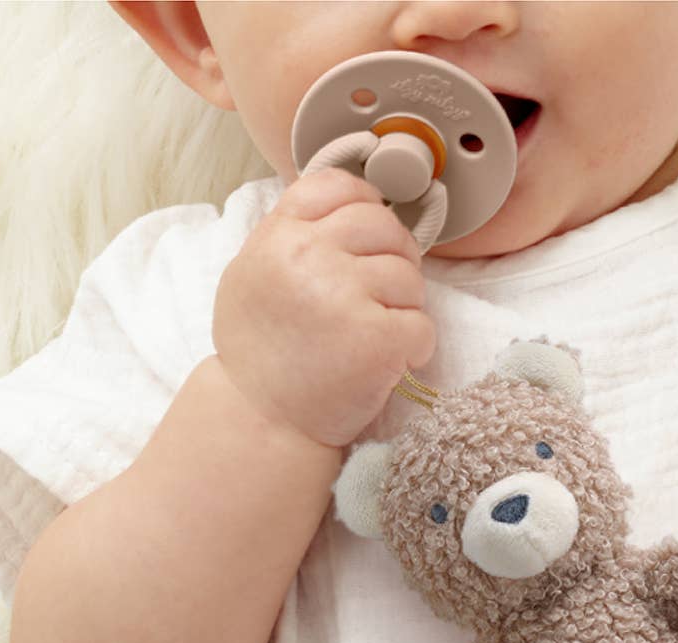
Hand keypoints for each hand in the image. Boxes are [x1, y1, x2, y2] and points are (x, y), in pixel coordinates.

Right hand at [211, 168, 435, 447]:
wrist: (261, 420)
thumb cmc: (262, 352)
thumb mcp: (254, 274)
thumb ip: (292, 234)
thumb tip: (351, 205)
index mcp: (279, 235)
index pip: (341, 187)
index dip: (365, 208)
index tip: (367, 241)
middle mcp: (309, 257)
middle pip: (385, 227)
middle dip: (392, 260)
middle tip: (377, 299)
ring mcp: (345, 296)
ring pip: (410, 277)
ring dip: (403, 308)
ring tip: (372, 337)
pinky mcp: (377, 340)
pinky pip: (423, 325)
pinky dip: (414, 348)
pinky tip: (387, 363)